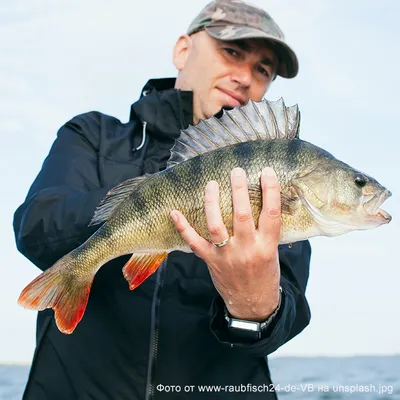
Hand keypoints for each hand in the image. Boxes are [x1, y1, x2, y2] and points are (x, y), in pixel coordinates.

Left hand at [170, 167, 280, 321]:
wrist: (253, 303)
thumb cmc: (265, 274)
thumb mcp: (273, 252)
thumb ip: (267, 230)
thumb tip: (264, 200)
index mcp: (267, 246)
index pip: (271, 214)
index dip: (271, 191)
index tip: (266, 172)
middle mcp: (247, 249)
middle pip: (242, 215)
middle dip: (239, 190)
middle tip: (236, 171)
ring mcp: (227, 256)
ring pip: (216, 225)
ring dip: (212, 202)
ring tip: (211, 184)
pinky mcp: (211, 261)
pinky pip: (194, 243)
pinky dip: (183, 227)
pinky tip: (175, 212)